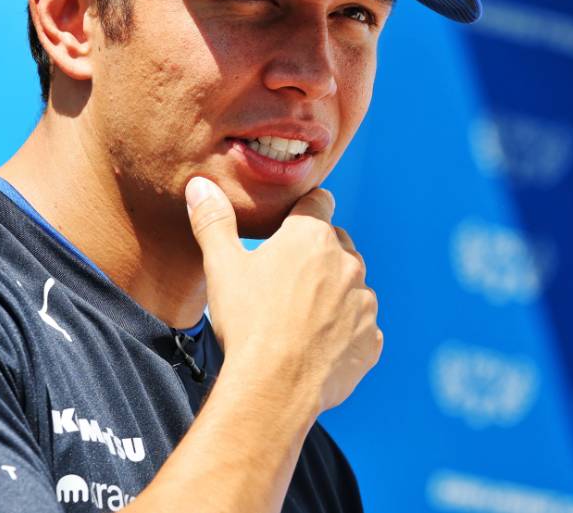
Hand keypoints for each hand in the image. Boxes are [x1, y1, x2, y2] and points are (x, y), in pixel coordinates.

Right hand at [185, 177, 382, 413]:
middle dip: (316, 256)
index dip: (301, 213)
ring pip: (352, 286)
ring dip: (333, 294)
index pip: (318, 202)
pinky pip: (361, 328)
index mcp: (313, 236)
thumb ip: (214, 221)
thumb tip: (201, 185)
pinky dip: (344, 333)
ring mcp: (365, 303)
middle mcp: (348, 263)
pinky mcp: (371, 339)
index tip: (287, 229)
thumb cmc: (247, 323)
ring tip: (299, 318)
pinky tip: (316, 347)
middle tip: (285, 282)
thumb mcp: (222, 267)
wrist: (274, 388)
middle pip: (336, 245)